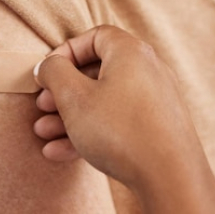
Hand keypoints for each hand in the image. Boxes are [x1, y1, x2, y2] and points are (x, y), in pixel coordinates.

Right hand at [33, 25, 214, 212]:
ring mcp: (155, 100)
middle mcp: (148, 70)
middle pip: (97, 71)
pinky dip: (91, 131)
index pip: (94, 37)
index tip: (47, 72)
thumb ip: (54, 72)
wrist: (171, 178)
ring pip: (104, 101)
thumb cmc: (121, 130)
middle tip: (43, 105)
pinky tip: (61, 152)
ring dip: (71, 116)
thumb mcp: (74, 97)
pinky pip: (118, 122)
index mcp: (130, 52)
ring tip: (45, 133)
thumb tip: (48, 65)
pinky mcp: (158, 127)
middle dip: (63, 91)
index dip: (66, 52)